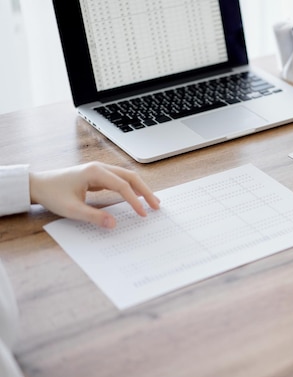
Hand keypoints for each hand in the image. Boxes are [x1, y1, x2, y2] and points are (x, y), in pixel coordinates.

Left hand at [29, 162, 160, 227]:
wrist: (36, 185)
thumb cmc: (52, 194)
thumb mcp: (72, 209)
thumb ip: (94, 217)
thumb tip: (114, 224)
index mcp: (95, 172)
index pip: (122, 186)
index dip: (135, 201)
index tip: (143, 214)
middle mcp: (100, 167)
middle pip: (130, 177)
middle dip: (145, 191)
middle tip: (156, 205)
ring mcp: (99, 170)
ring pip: (126, 177)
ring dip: (140, 188)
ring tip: (152, 201)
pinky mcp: (97, 175)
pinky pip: (119, 180)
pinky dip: (131, 188)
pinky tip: (136, 196)